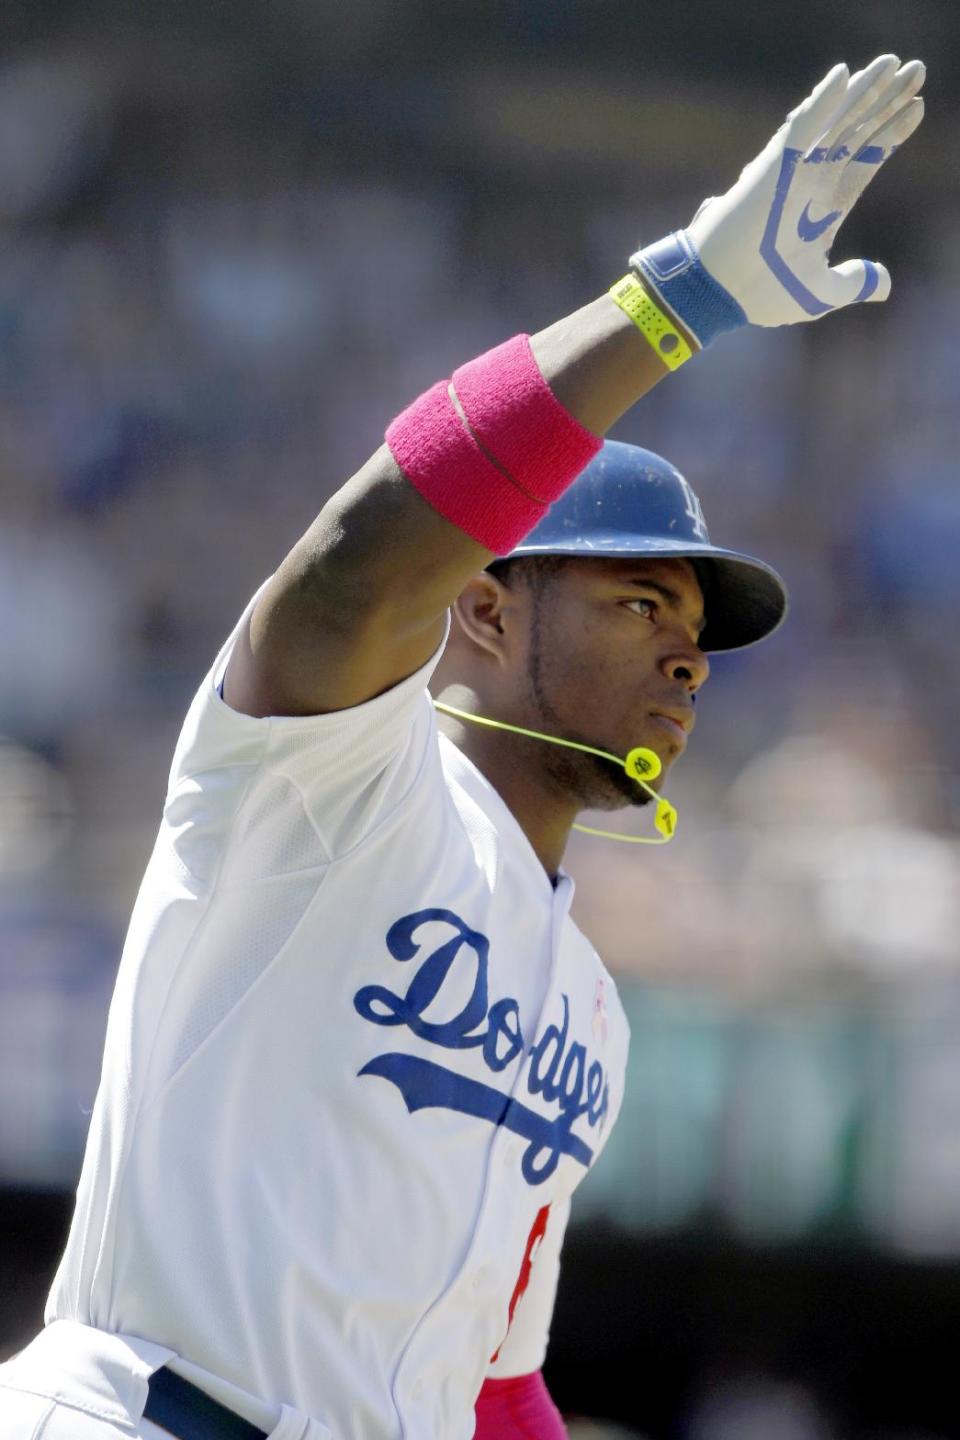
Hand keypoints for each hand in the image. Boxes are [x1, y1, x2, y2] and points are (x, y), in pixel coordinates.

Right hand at [632, 55, 924, 341]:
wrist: (721, 293)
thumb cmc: (761, 295)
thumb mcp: (820, 294)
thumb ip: (853, 283)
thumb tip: (882, 283)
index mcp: (822, 209)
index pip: (864, 162)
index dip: (890, 135)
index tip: (916, 108)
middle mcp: (811, 183)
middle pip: (858, 132)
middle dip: (887, 101)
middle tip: (916, 70)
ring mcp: (794, 171)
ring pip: (837, 121)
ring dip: (865, 90)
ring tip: (893, 62)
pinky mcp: (776, 166)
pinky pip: (803, 127)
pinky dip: (824, 101)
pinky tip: (845, 75)